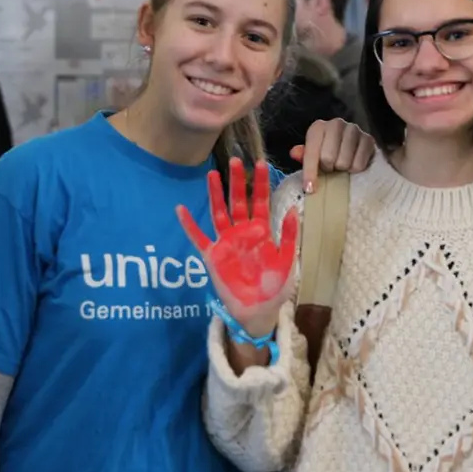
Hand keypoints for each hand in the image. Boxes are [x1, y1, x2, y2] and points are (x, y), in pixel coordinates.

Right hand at [176, 158, 298, 337]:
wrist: (258, 311)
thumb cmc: (275, 287)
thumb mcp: (287, 261)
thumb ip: (288, 236)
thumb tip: (292, 210)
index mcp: (261, 231)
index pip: (260, 201)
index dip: (260, 183)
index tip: (260, 164)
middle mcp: (242, 232)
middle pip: (238, 201)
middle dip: (237, 182)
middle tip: (236, 160)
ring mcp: (226, 242)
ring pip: (218, 213)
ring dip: (216, 194)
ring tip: (212, 175)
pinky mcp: (212, 255)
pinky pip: (198, 237)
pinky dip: (189, 224)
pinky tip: (180, 209)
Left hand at [289, 118, 375, 193]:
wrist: (353, 144)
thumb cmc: (328, 150)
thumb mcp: (314, 153)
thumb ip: (304, 155)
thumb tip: (294, 153)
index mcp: (318, 128)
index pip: (311, 152)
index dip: (310, 172)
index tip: (310, 189)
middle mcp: (336, 124)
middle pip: (328, 158)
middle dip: (328, 168)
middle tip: (331, 168)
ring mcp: (354, 129)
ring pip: (344, 162)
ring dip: (342, 169)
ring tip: (341, 165)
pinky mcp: (368, 139)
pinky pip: (359, 164)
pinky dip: (355, 169)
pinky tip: (353, 164)